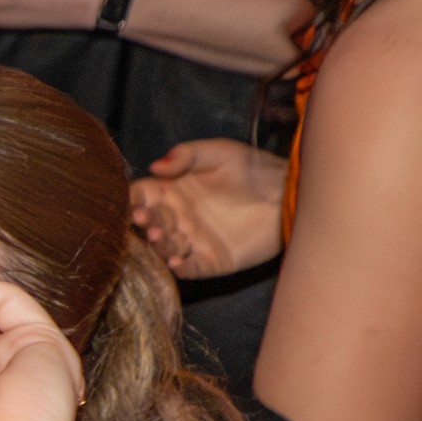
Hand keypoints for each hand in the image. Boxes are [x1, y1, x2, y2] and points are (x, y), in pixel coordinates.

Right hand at [128, 138, 284, 280]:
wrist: (289, 194)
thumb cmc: (254, 169)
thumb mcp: (219, 152)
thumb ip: (186, 155)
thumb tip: (154, 166)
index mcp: (173, 190)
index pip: (142, 196)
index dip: (133, 200)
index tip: (132, 202)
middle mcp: (178, 217)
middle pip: (150, 223)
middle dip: (143, 223)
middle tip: (145, 221)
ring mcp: (193, 241)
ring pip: (165, 247)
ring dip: (158, 245)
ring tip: (160, 238)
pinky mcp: (212, 261)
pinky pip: (190, 268)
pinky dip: (180, 268)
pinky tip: (176, 262)